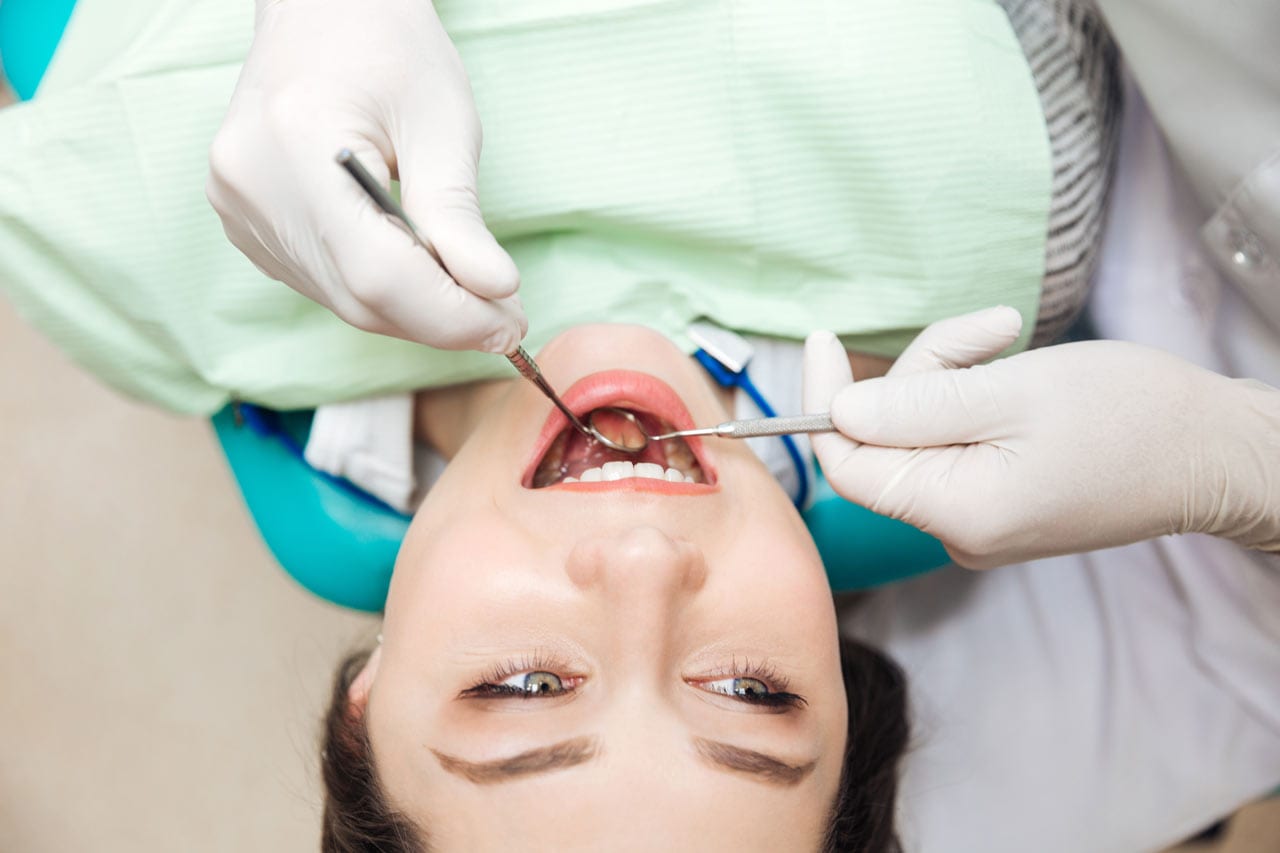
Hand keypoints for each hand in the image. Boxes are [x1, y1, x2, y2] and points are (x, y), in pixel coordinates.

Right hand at [206, 0, 524, 352]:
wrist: (323, 10)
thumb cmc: (388, 48)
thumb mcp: (442, 124)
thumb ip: (459, 217)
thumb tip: (494, 293)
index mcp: (295, 148)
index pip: (378, 274)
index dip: (449, 314)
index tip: (508, 325)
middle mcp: (251, 186)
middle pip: (357, 296)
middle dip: (440, 319)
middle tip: (504, 319)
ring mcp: (239, 208)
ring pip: (341, 300)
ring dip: (414, 313)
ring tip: (473, 297)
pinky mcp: (245, 222)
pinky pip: (322, 283)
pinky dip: (379, 293)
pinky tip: (419, 275)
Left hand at [804, 308, 1279, 567]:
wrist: (1213, 451)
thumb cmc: (1130, 415)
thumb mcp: (1013, 391)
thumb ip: (916, 406)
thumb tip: (837, 412)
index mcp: (957, 513)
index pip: (847, 466)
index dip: (824, 402)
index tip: (823, 340)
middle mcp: (959, 530)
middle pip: (886, 441)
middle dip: (921, 371)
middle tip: (986, 329)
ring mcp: (978, 520)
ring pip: (920, 434)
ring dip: (951, 374)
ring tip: (1009, 336)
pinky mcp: (998, 502)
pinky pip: (953, 445)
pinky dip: (969, 399)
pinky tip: (1012, 370)